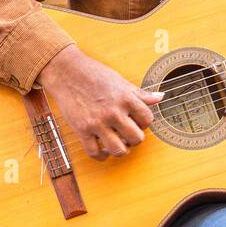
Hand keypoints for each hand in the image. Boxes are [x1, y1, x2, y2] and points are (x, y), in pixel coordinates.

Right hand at [37, 44, 163, 160]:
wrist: (66, 72)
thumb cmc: (94, 74)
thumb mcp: (120, 81)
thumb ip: (139, 93)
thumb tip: (159, 98)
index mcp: (125, 98)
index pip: (147, 119)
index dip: (145, 122)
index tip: (137, 121)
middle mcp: (113, 112)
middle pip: (136, 138)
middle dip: (135, 138)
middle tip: (128, 134)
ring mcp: (97, 122)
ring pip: (118, 150)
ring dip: (121, 150)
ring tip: (118, 143)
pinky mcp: (82, 129)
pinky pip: (95, 152)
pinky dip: (101, 155)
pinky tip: (102, 148)